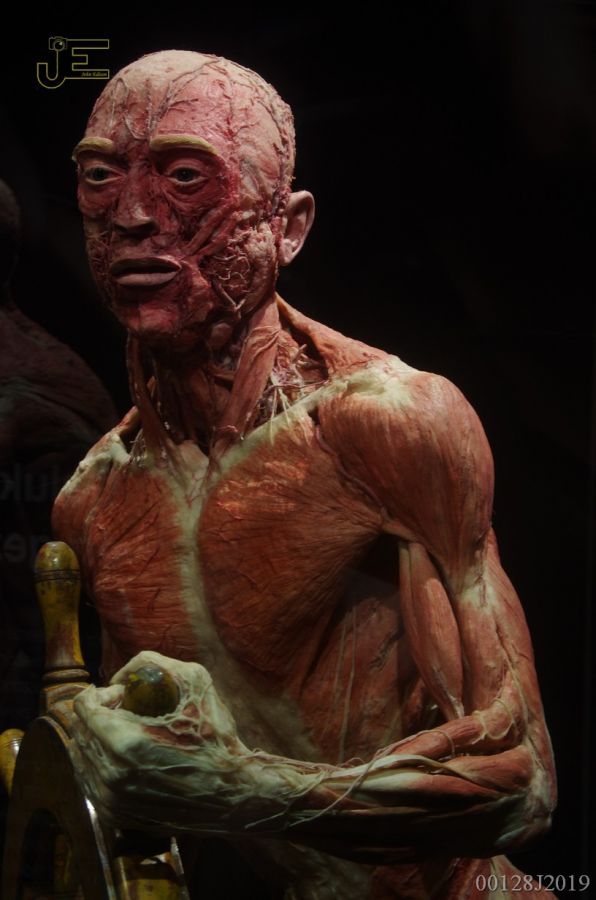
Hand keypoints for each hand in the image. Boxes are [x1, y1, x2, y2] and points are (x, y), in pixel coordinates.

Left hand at [71, 650, 319, 833]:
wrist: (233, 794)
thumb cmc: (217, 737)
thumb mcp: (196, 681)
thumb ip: (154, 663)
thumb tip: (122, 674)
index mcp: (126, 741)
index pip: (84, 706)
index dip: (102, 693)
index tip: (125, 695)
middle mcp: (112, 774)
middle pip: (79, 730)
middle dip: (100, 713)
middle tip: (128, 711)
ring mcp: (111, 799)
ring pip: (81, 756)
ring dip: (97, 737)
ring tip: (128, 732)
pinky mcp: (115, 815)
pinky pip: (89, 781)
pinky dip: (99, 763)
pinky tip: (124, 756)